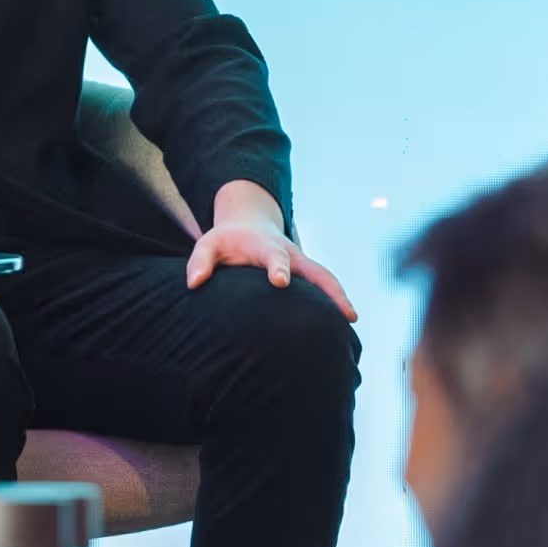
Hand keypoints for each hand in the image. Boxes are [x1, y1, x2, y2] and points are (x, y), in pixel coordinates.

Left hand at [185, 182, 355, 318]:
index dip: (278, 268)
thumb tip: (195, 283)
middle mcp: (290, 255)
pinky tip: (344, 324)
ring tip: (352, 320)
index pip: (274, 258)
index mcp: (266, 246)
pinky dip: (335, 301)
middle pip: (316, 270)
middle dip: (329, 288)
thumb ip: (200, 260)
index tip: (280, 282)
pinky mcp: (305, 274)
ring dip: (340, 297)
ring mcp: (301, 264)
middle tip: (344, 310)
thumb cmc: (226, 239)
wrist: (248, 223)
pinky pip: (324, 286)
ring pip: (326, 278)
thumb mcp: (208, 243)